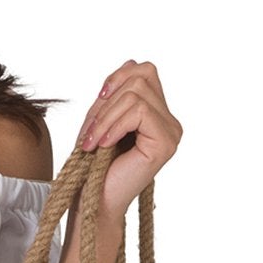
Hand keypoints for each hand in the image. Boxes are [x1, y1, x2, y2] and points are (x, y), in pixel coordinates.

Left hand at [75, 59, 181, 213]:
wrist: (92, 199)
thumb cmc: (93, 164)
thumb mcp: (101, 116)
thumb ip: (117, 90)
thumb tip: (131, 62)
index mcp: (157, 113)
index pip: (144, 71)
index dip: (116, 79)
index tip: (96, 107)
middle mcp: (170, 121)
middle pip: (142, 77)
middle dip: (107, 101)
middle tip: (90, 132)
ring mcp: (172, 132)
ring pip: (137, 94)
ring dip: (105, 117)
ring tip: (92, 142)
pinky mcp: (166, 143)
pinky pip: (139, 112)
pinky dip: (114, 126)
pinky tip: (103, 145)